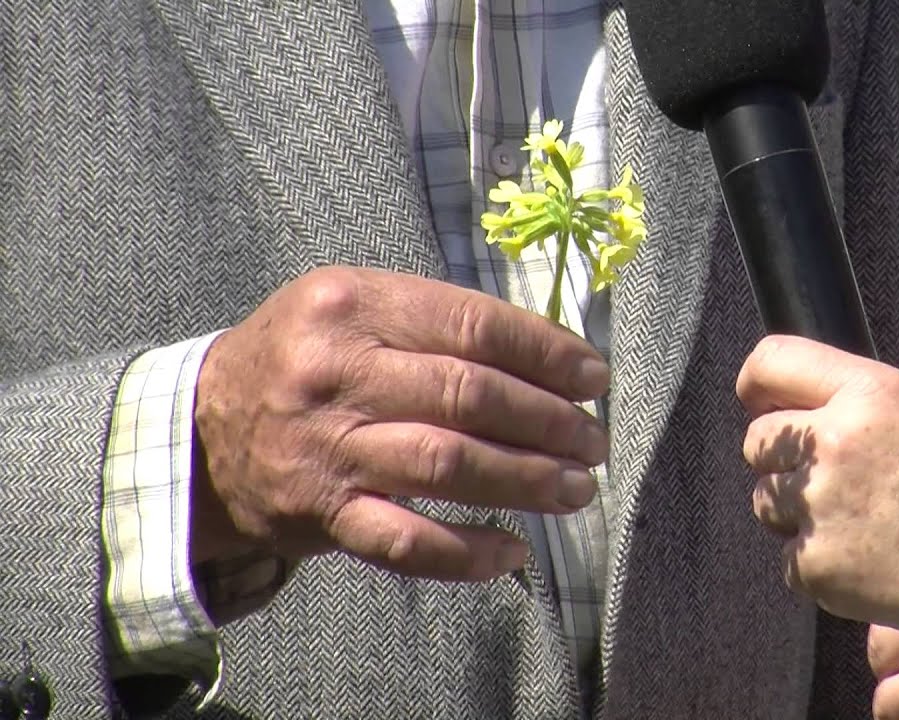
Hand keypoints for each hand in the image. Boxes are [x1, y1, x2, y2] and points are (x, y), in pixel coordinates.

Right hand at [192, 266, 609, 580]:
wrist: (203, 430)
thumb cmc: (303, 357)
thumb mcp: (353, 305)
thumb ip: (436, 320)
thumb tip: (549, 356)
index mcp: (353, 305)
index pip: (473, 326)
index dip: (547, 354)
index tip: (594, 377)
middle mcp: (337, 374)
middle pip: (469, 397)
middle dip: (549, 421)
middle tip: (593, 440)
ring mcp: (329, 449)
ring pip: (447, 466)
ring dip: (527, 480)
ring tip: (577, 488)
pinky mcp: (323, 515)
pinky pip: (406, 543)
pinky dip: (467, 553)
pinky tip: (514, 552)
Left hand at [735, 335, 898, 639]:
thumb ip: (860, 406)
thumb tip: (797, 407)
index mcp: (869, 392)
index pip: (771, 362)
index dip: (758, 386)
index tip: (761, 402)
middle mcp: (834, 440)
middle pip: (757, 440)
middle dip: (783, 461)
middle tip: (834, 483)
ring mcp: (819, 504)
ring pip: (765, 501)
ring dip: (796, 514)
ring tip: (863, 525)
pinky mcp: (815, 563)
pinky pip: (790, 560)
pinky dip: (819, 567)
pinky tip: (871, 563)